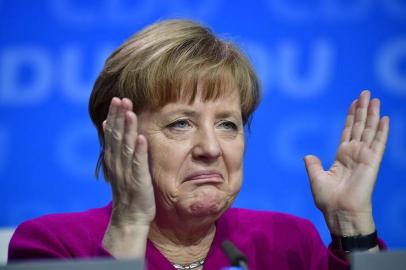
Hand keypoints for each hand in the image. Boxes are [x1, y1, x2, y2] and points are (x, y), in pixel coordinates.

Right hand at [102, 97, 154, 257]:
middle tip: (121, 99)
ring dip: (128, 129)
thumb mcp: (122, 170)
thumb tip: (119, 135)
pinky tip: (142, 138)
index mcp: (114, 161)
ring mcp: (127, 173)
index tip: (117, 100)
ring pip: (126, 147)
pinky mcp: (138, 182)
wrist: (129, 219)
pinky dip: (140, 151)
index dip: (114, 117)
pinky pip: (139, 164)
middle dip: (119, 117)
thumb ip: (121, 153)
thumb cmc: (128, 193)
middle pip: (117, 137)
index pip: (112, 134)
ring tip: (130, 112)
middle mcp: (118, 164)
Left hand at [304, 90, 388, 234]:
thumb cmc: (328, 199)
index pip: (347, 131)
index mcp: (341, 156)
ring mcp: (364, 157)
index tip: (353, 103)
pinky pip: (378, 143)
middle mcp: (354, 154)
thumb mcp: (316, 179)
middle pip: (359, 126)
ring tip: (373, 98)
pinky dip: (381, 131)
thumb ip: (313, 165)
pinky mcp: (371, 162)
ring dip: (372, 114)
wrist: (339, 212)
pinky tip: (384, 118)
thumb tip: (307, 155)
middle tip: (365, 93)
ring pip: (369, 130)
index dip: (351, 117)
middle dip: (362, 110)